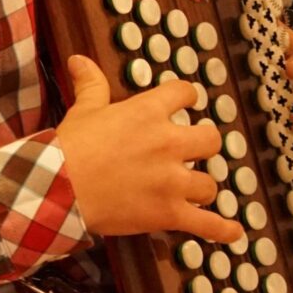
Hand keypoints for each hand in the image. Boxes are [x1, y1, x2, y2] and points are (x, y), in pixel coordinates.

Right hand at [56, 56, 242, 243]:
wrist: (58, 188)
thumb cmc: (70, 147)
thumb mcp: (83, 110)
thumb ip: (90, 84)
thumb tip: (79, 59)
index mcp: (150, 112)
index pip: (185, 93)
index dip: (187, 97)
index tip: (187, 103)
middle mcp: (169, 143)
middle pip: (210, 140)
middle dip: (204, 145)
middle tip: (191, 152)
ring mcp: (172, 181)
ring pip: (209, 184)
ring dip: (201, 188)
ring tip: (191, 192)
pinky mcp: (169, 213)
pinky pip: (205, 223)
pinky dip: (221, 230)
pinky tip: (233, 232)